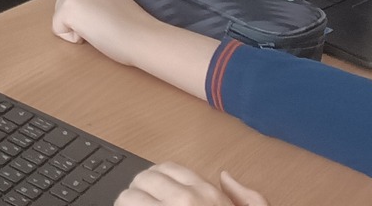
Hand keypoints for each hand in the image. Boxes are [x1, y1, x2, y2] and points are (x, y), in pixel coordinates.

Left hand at [50, 0, 167, 69]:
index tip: (102, 14)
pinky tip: (93, 35)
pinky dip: (72, 38)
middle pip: (60, 2)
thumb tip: (79, 7)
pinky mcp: (67, 10)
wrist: (141, 36)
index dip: (81, 7)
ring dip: (75, 27)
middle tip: (101, 23)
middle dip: (75, 16)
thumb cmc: (132, 24)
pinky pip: (57, 29)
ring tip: (99, 28)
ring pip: (58, 16)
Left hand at [115, 163, 265, 205]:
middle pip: (143, 179)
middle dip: (139, 190)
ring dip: (126, 204)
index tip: (152, 187)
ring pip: (127, 197)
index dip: (155, 178)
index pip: (167, 169)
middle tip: (139, 201)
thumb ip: (245, 198)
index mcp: (208, 197)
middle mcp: (185, 202)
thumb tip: (226, 177)